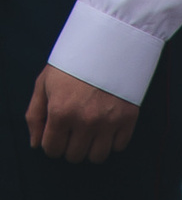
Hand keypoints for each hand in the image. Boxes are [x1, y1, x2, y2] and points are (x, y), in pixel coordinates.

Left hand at [25, 63, 140, 162]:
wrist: (112, 42)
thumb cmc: (74, 63)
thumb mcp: (44, 83)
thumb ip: (35, 116)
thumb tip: (35, 144)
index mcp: (61, 113)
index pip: (52, 149)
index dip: (52, 143)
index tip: (58, 133)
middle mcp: (85, 121)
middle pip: (74, 156)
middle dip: (71, 146)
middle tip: (75, 130)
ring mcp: (109, 120)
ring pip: (97, 156)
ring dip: (92, 148)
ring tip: (92, 133)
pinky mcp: (129, 116)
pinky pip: (120, 146)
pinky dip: (113, 142)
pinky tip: (109, 128)